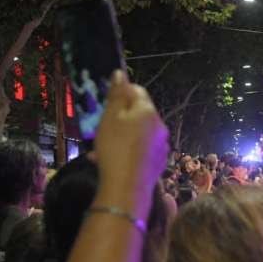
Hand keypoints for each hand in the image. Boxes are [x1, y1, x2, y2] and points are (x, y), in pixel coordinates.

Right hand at [94, 71, 168, 211]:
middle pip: (139, 113)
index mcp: (149, 111)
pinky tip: (110, 162)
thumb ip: (116, 95)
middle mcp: (160, 126)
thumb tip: (120, 73)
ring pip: (138, 133)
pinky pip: (140, 150)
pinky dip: (127, 151)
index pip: (137, 91)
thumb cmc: (115, 147)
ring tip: (101, 149)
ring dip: (121, 136)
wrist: (127, 187)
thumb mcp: (109, 117)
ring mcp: (161, 145)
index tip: (106, 105)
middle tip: (101, 129)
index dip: (121, 94)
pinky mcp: (158, 162)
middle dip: (119, 118)